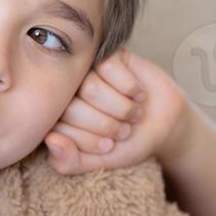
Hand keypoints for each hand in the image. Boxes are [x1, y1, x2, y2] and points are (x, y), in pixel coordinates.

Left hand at [44, 47, 192, 174]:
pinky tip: (137, 93)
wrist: (164, 124)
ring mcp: (86, 70)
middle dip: (106, 126)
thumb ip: (68, 162)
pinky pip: (108, 67)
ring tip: (133, 113)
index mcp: (57, 117)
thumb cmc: (127, 143)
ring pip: (91, 88)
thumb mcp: (97, 161)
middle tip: (123, 130)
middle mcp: (67, 91)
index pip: (59, 129)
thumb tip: (50, 139)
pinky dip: (129, 86)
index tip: (109, 147)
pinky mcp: (107, 54)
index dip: (89, 142)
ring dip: (121, 108)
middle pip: (73, 107)